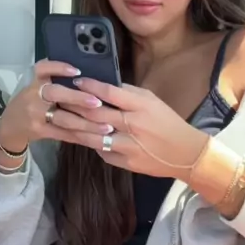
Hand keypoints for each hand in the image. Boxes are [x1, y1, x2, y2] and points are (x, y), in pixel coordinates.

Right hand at [0, 60, 116, 152]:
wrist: (10, 126)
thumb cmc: (29, 100)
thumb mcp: (35, 84)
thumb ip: (54, 78)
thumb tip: (87, 76)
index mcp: (34, 80)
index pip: (43, 68)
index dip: (59, 68)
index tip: (77, 71)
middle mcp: (34, 95)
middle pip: (56, 94)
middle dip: (78, 98)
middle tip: (98, 102)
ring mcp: (36, 114)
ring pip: (64, 118)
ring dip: (86, 123)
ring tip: (107, 126)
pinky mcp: (40, 131)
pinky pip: (64, 134)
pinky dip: (81, 136)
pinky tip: (96, 138)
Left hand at [69, 78, 207, 179]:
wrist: (185, 153)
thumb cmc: (167, 121)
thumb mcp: (151, 100)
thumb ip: (128, 92)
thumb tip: (102, 84)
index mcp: (140, 106)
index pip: (108, 93)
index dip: (89, 85)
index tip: (76, 81)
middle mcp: (132, 125)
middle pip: (95, 114)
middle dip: (74, 106)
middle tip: (59, 99)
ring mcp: (128, 146)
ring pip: (92, 136)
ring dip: (74, 127)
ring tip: (61, 119)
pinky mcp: (126, 163)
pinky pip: (101, 152)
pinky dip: (91, 143)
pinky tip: (81, 137)